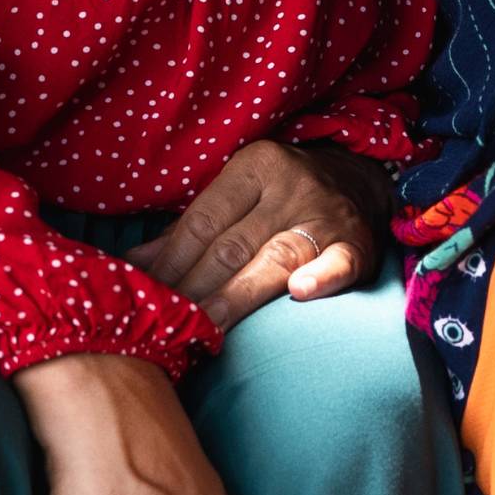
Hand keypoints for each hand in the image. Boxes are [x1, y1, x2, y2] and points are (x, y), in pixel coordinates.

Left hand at [132, 138, 388, 332]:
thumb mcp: (239, 194)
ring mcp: (325, 214)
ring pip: (274, 259)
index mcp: (255, 166)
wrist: (361, 179)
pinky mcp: (357, 243)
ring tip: (205, 327)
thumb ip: (190, 230)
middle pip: (231, 245)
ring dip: (237, 296)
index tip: (145, 297)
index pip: (202, 221)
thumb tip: (134, 265)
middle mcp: (290, 186)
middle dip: (193, 288)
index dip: (170, 263)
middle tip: (165, 324)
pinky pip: (339, 261)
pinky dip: (322, 276)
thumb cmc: (282, 193)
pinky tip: (300, 293)